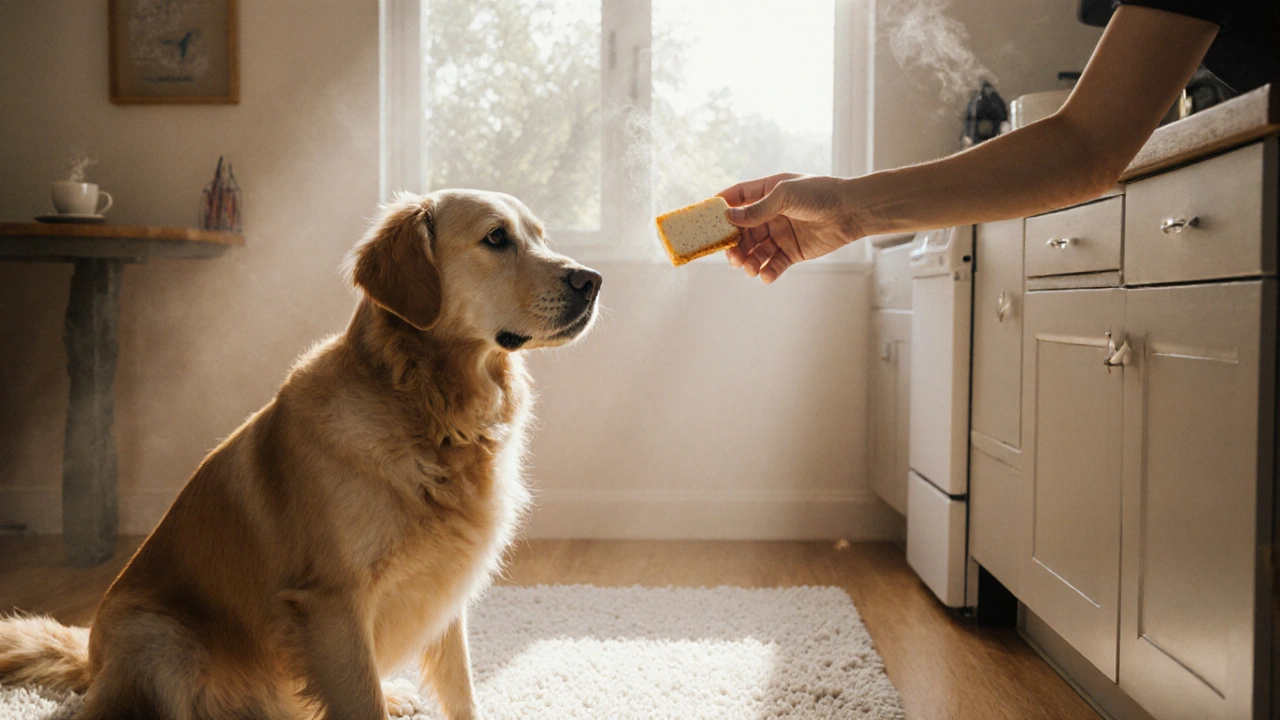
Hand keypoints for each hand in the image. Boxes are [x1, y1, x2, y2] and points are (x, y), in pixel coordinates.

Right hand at [718, 173, 864, 282]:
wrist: (851, 211)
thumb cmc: (820, 194)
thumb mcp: (785, 196)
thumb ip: (757, 209)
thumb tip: (729, 217)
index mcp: (768, 192)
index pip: (737, 198)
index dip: (721, 207)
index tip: (705, 219)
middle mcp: (771, 213)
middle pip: (743, 231)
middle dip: (734, 244)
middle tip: (731, 256)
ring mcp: (780, 234)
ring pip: (755, 250)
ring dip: (748, 260)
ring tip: (748, 268)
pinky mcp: (792, 252)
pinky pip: (773, 264)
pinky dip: (767, 271)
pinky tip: (766, 275)